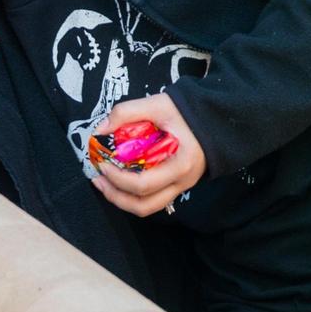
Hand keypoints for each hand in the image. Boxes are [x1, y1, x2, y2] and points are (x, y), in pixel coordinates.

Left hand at [90, 93, 205, 216]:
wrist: (213, 117)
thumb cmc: (187, 111)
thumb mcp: (157, 104)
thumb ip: (126, 113)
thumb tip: (100, 130)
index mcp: (180, 164)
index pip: (143, 185)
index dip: (117, 179)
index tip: (102, 164)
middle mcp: (182, 182)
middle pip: (144, 205)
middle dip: (115, 196)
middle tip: (98, 179)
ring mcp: (180, 186)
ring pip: (148, 207)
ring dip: (122, 200)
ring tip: (104, 183)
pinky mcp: (176, 184)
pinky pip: (152, 198)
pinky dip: (132, 195)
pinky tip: (119, 180)